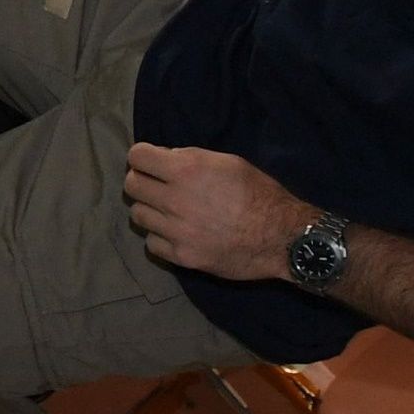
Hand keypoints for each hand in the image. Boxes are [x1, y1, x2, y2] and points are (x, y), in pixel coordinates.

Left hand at [124, 143, 314, 283]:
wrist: (282, 238)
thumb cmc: (260, 194)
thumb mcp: (229, 162)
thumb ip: (191, 158)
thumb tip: (164, 158)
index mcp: (187, 170)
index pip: (137, 157)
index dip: (142, 157)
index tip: (151, 163)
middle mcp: (175, 200)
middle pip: (131, 186)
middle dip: (143, 181)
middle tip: (158, 186)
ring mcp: (176, 231)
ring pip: (138, 215)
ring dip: (150, 209)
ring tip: (169, 211)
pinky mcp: (181, 257)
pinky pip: (151, 244)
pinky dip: (160, 237)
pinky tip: (177, 233)